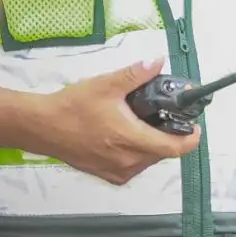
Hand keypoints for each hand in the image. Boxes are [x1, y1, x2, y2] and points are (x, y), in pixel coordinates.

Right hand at [46, 59, 199, 183]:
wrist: (40, 126)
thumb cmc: (72, 107)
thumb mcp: (107, 84)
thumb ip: (136, 74)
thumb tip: (157, 62)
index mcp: (131, 140)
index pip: (175, 148)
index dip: (191, 139)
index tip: (195, 127)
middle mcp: (127, 161)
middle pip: (164, 153)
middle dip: (170, 136)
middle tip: (166, 118)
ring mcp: (116, 171)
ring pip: (149, 161)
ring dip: (153, 145)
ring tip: (146, 125)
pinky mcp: (105, 175)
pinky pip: (133, 167)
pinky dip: (137, 154)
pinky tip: (129, 137)